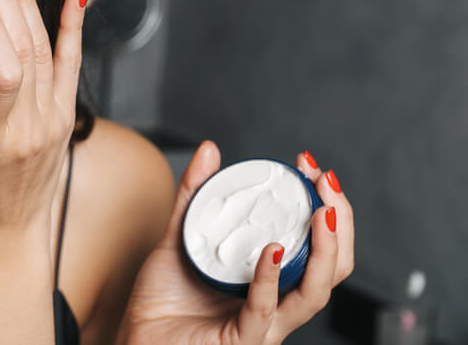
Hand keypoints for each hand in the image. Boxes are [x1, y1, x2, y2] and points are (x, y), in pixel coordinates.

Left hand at [121, 141, 354, 344]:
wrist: (136, 337)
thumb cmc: (162, 299)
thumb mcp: (180, 236)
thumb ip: (195, 195)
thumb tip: (209, 150)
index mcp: (271, 280)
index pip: (318, 247)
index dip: (327, 207)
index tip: (312, 168)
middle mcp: (276, 303)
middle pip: (331, 269)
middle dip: (339, 223)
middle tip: (325, 181)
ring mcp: (263, 324)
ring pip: (312, 293)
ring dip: (324, 251)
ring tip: (322, 213)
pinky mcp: (241, 339)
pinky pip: (263, 312)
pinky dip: (270, 280)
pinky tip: (271, 252)